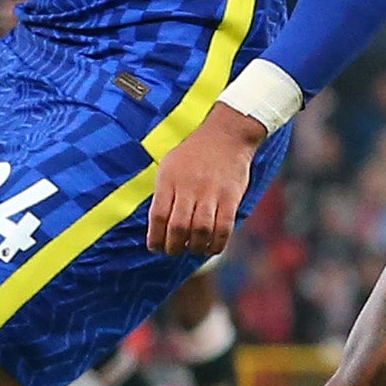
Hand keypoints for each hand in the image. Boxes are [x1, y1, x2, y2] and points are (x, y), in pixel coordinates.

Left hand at [149, 105, 263, 253]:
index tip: (155, 247)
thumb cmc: (194, 154)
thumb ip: (163, 194)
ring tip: (192, 249)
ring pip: (200, 231)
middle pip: (178, 227)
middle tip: (174, 251)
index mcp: (169, 179)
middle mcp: (189, 186)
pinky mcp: (231, 197)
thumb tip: (158, 227)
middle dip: (173, 247)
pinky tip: (211, 247)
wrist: (226, 135)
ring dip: (194, 247)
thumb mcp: (170, 166)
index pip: (158, 216)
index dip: (155, 238)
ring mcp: (211, 192)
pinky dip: (216, 243)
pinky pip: (223, 228)